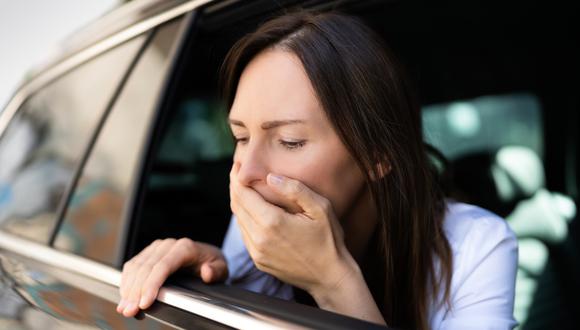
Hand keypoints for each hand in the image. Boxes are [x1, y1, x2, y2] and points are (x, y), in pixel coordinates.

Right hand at [116, 238, 227, 316]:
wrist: (206, 255)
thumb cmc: (212, 263)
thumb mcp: (221, 268)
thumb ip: (216, 271)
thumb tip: (207, 272)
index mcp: (185, 248)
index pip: (162, 266)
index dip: (151, 285)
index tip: (144, 303)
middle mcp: (168, 245)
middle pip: (146, 268)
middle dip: (136, 292)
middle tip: (130, 310)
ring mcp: (157, 248)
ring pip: (136, 267)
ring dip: (128, 288)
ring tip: (125, 307)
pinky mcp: (149, 253)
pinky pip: (133, 265)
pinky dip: (126, 281)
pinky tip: (125, 296)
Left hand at [229, 162, 355, 295]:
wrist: (330, 277)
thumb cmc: (329, 240)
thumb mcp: (320, 208)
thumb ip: (295, 189)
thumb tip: (271, 177)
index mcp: (272, 222)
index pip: (242, 194)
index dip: (236, 177)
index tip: (237, 165)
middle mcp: (259, 238)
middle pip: (236, 206)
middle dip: (234, 186)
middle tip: (237, 172)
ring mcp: (257, 252)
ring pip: (238, 220)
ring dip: (238, 202)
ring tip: (244, 188)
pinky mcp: (259, 261)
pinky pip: (245, 235)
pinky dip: (245, 219)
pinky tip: (253, 210)